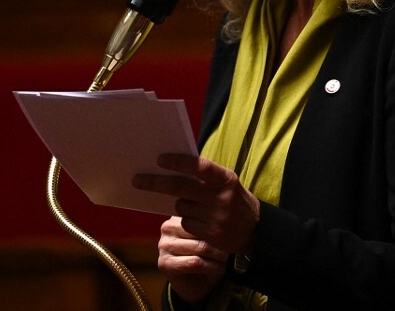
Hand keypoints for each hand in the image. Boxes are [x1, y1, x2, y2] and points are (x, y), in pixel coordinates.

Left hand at [133, 153, 260, 254]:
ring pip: (181, 206)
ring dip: (180, 204)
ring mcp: (216, 217)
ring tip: (195, 205)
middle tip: (137, 180)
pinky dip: (188, 220)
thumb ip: (205, 176)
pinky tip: (200, 220)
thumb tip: (172, 167)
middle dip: (156, 183)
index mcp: (226, 179)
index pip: (199, 166)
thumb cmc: (235, 200)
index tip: (160, 159)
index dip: (179, 162)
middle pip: (181, 187)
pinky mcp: (211, 234)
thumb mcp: (227, 183)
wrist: (256, 231)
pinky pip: (186, 223)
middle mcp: (221, 197)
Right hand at [157, 216, 227, 302]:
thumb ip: (214, 227)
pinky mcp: (165, 263)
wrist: (197, 284)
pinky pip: (195, 262)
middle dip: (221, 240)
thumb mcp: (211, 237)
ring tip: (230, 258)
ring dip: (219, 255)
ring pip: (199, 247)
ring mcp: (164, 246)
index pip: (201, 215)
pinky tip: (222, 268)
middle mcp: (167, 228)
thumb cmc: (207, 256)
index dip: (219, 224)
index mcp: (179, 216)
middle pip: (201, 231)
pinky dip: (212, 266)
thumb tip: (230, 222)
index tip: (235, 230)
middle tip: (235, 246)